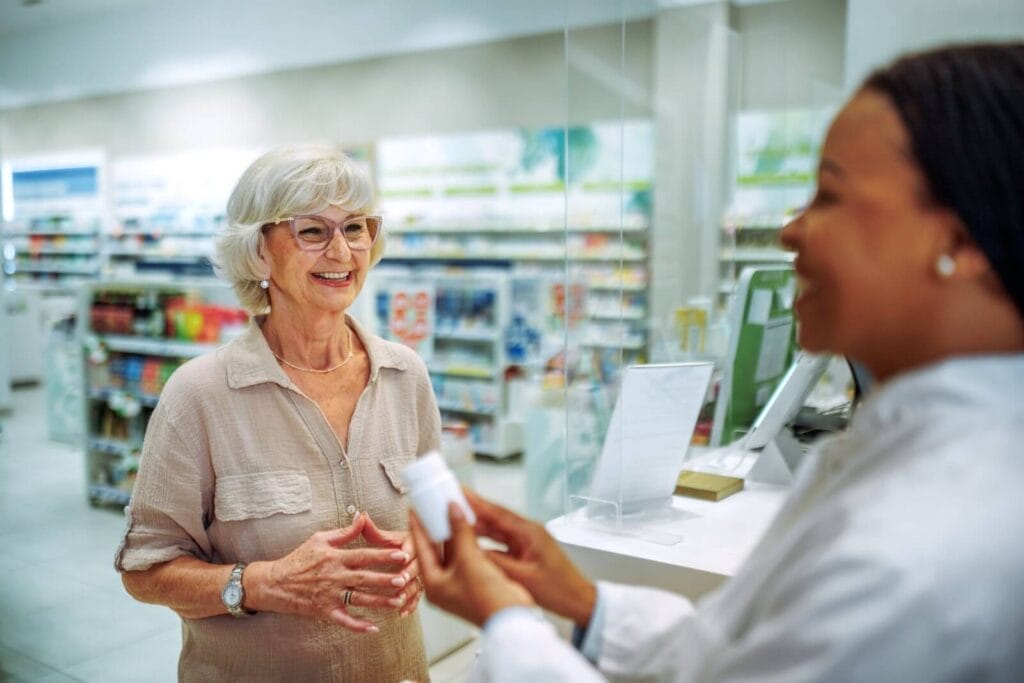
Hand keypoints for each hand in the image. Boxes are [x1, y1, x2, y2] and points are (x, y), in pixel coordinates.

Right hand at [247, 513, 413, 632]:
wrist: (275, 583)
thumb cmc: (298, 559)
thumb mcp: (319, 539)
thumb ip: (344, 532)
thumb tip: (362, 517)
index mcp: (335, 558)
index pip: (363, 555)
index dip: (383, 555)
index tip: (401, 554)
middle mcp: (335, 577)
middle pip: (365, 578)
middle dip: (385, 579)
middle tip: (404, 579)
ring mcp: (330, 595)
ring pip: (359, 599)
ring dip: (379, 601)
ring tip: (398, 602)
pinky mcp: (325, 611)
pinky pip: (344, 620)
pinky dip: (358, 625)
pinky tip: (374, 628)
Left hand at [360, 514, 421, 617]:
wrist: (421, 551)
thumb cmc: (399, 544)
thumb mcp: (386, 537)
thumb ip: (373, 530)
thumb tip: (360, 517)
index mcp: (412, 544)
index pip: (413, 546)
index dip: (408, 551)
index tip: (403, 556)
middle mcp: (420, 560)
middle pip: (416, 567)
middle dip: (408, 573)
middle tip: (401, 580)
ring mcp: (421, 576)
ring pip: (416, 584)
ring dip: (408, 592)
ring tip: (399, 600)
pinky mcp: (420, 588)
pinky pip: (416, 598)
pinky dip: (409, 606)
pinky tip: (402, 613)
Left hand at [410, 503, 533, 626]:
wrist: (511, 617)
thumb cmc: (485, 599)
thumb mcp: (469, 560)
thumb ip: (460, 533)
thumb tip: (452, 510)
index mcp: (434, 584)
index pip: (421, 549)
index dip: (418, 527)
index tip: (415, 509)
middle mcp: (444, 584)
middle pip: (436, 549)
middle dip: (437, 528)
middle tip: (434, 506)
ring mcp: (460, 582)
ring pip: (454, 551)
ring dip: (454, 532)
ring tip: (452, 510)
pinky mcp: (476, 579)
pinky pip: (468, 555)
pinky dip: (468, 540)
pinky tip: (469, 526)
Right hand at [465, 490, 596, 626]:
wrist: (578, 600)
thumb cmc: (559, 590)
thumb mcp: (522, 577)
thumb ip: (495, 562)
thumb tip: (472, 551)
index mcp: (530, 532)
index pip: (497, 513)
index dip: (475, 501)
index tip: (458, 491)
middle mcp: (528, 531)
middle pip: (495, 518)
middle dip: (472, 511)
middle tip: (450, 503)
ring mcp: (527, 540)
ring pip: (497, 530)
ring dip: (478, 526)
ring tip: (455, 520)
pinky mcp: (526, 550)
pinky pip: (502, 541)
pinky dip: (487, 540)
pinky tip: (473, 541)